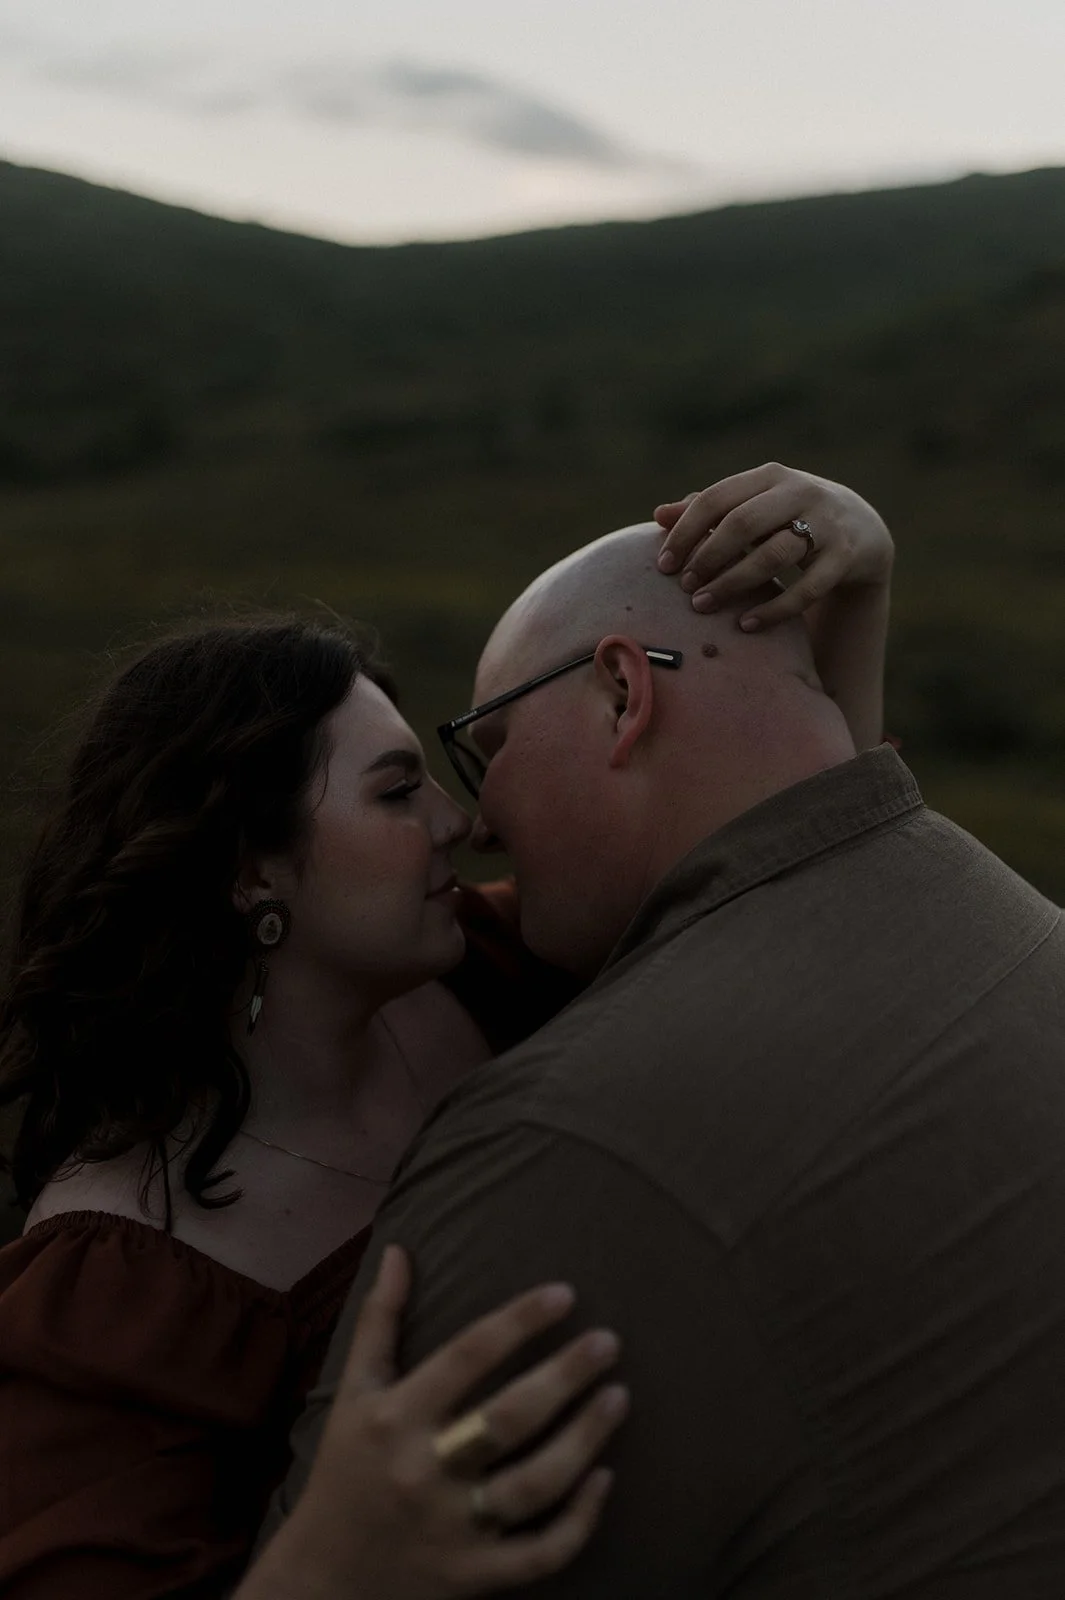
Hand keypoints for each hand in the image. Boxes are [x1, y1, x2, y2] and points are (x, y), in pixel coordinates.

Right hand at [243, 1246, 625, 1599]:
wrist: (322, 1580)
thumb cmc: (346, 1469)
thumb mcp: (353, 1392)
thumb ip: (379, 1320)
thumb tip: (400, 1249)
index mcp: (393, 1417)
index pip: (466, 1356)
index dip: (518, 1321)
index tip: (564, 1293)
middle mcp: (423, 1470)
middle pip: (508, 1418)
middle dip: (565, 1376)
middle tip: (608, 1341)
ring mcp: (452, 1529)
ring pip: (534, 1483)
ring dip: (585, 1439)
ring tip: (620, 1396)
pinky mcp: (474, 1576)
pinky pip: (540, 1552)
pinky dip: (580, 1519)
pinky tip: (608, 1477)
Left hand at [654, 462, 893, 630]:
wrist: (861, 530)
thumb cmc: (790, 518)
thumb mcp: (755, 505)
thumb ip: (710, 510)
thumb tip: (658, 515)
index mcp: (770, 477)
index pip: (716, 499)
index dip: (685, 532)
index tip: (663, 565)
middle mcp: (800, 493)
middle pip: (743, 524)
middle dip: (707, 557)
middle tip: (685, 587)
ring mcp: (826, 524)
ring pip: (773, 555)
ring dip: (733, 582)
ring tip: (703, 605)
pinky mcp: (845, 557)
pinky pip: (806, 589)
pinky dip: (774, 609)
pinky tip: (745, 624)